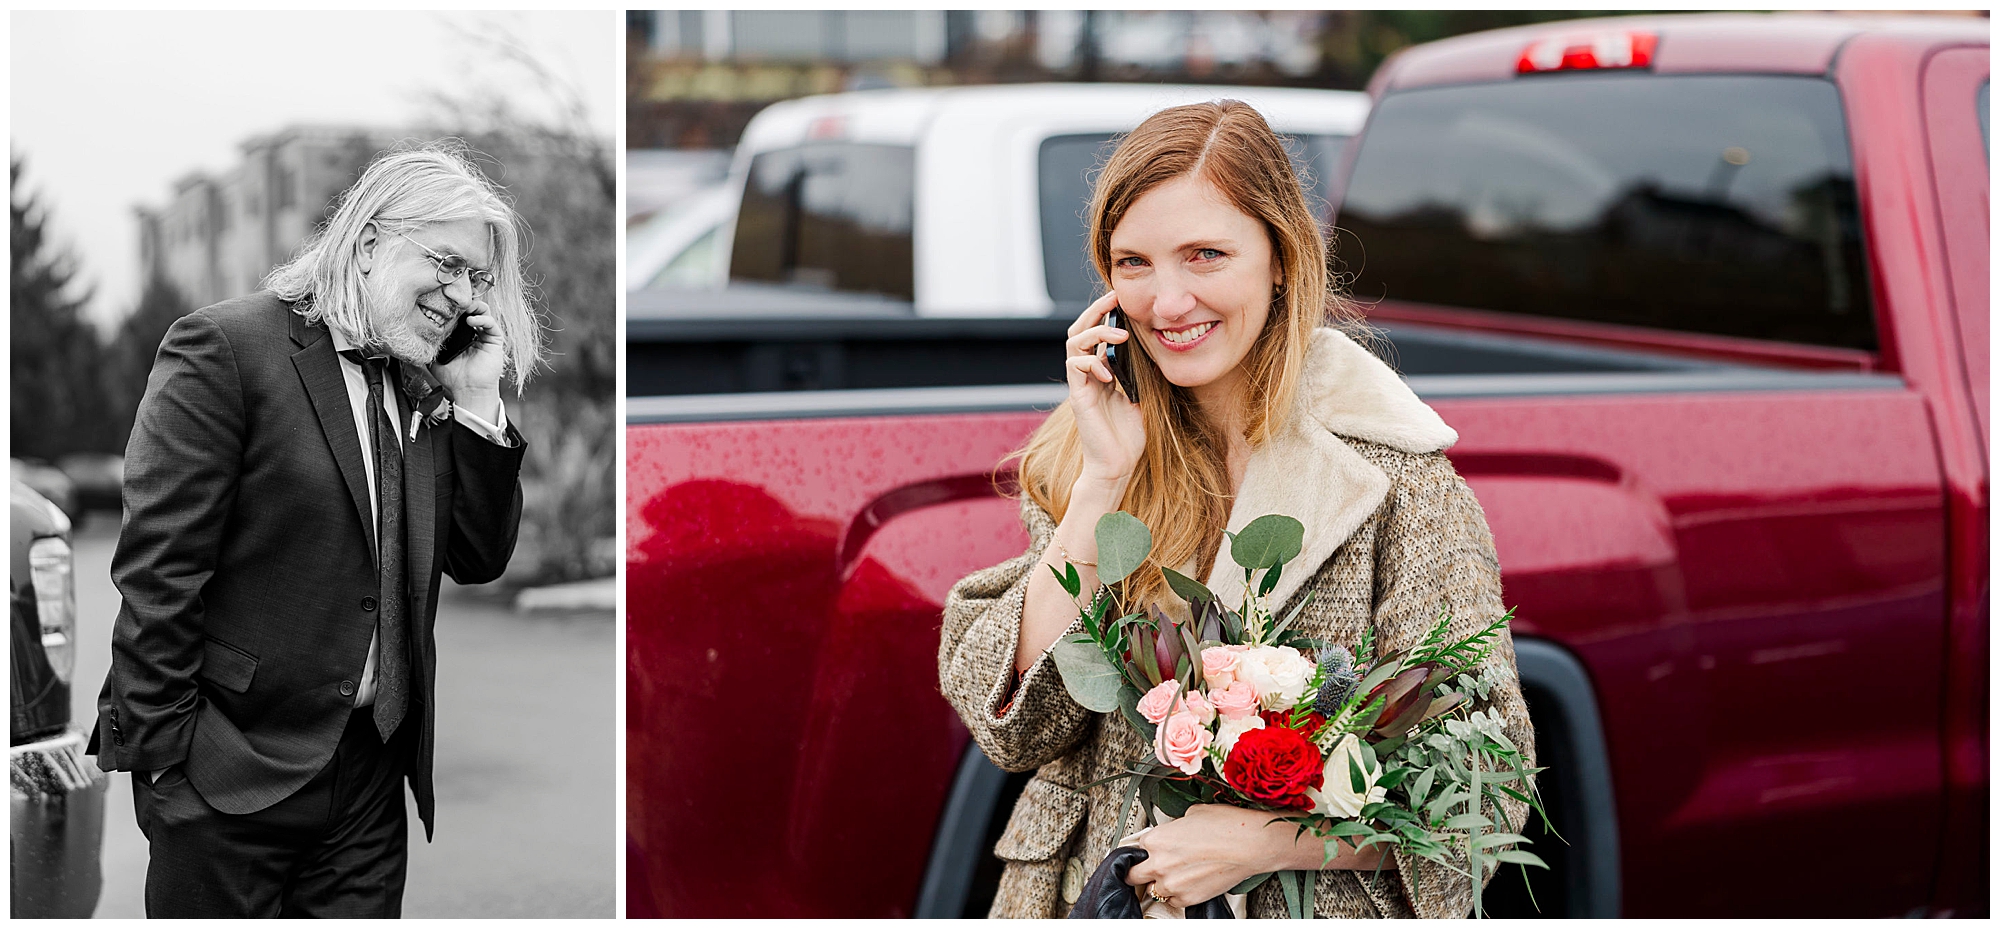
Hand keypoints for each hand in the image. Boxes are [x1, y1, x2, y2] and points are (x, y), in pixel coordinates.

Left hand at [430, 299, 503, 420]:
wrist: (468, 391)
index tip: (443, 302)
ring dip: (474, 306)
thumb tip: (416, 334)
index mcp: (460, 335)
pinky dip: (482, 318)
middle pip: (472, 309)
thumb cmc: (453, 378)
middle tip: (454, 301)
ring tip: (464, 308)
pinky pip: (491, 324)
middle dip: (464, 303)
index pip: (459, 314)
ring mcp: (485, 336)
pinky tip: (471, 321)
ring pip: (483, 312)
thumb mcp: (434, 358)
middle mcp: (474, 333)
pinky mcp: (494, 341)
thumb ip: (428, 346)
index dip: (453, 307)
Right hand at [1064, 291, 1144, 487]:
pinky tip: (1107, 370)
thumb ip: (1144, 375)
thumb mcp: (1144, 397)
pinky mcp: (1077, 397)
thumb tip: (1158, 352)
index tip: (1121, 300)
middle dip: (1095, 311)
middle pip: (1080, 330)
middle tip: (1114, 299)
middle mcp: (1088, 374)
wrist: (1117, 466)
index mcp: (1102, 371)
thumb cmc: (1130, 436)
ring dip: (1095, 332)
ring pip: (1073, 343)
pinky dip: (1089, 362)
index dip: (1105, 315)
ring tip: (1119, 335)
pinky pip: (1075, 368)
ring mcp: (1081, 384)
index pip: (1097, 334)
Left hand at [1124, 804, 1391, 908]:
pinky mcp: (1188, 899)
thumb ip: (1174, 827)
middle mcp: (1160, 863)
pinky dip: (1178, 895)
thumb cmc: (1228, 825)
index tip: (1147, 852)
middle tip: (1149, 868)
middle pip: (1133, 876)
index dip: (1144, 849)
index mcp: (1157, 839)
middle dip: (1139, 871)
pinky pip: (1173, 901)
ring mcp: (1173, 884)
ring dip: (1160, 883)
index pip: (1136, 848)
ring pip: (1154, 891)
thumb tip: (1173, 833)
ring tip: (1177, 875)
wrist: (1253, 845)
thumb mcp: (1193, 813)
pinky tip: (1190, 883)